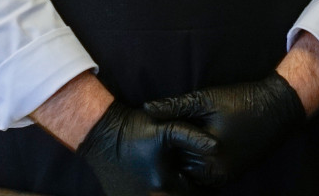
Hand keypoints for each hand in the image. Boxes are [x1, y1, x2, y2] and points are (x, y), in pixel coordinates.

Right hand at [77, 100, 214, 195]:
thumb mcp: (167, 129)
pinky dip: (157, 193)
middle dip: (189, 191)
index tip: (207, 178)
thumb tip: (217, 147)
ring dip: (173, 192)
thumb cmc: (135, 129)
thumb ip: (194, 138)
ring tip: (177, 180)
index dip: (205, 189)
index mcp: (165, 185)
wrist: (101, 135)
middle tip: (193, 181)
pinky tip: (158, 181)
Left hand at [143, 73, 305, 186]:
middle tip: (161, 135)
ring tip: (178, 139)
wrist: (278, 108)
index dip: (160, 141)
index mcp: (207, 156)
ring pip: (191, 172)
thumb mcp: (206, 99)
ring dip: (184, 158)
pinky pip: (205, 174)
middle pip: (180, 166)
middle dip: (170, 152)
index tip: (154, 127)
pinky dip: (197, 162)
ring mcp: (225, 177)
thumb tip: (146, 108)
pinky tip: (195, 145)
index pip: (169, 155)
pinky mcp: (231, 175)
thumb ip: (175, 106)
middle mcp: (216, 173)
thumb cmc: (241, 101)